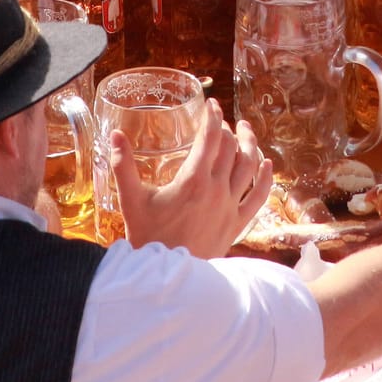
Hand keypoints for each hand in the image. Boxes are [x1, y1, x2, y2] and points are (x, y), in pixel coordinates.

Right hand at [112, 100, 272, 256]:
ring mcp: (230, 207)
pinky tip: (267, 164)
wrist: (166, 277)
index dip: (212, 116)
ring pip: (249, 166)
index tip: (211, 104)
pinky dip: (265, 178)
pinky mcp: (237, 224)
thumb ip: (122, 165)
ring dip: (250, 144)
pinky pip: (259, 196)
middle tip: (220, 120)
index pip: (210, 137)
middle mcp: (217, 190)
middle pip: (231, 147)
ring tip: (245, 130)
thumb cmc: (147, 237)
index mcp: (193, 180)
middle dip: (227, 128)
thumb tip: (114, 134)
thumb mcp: (131, 199)